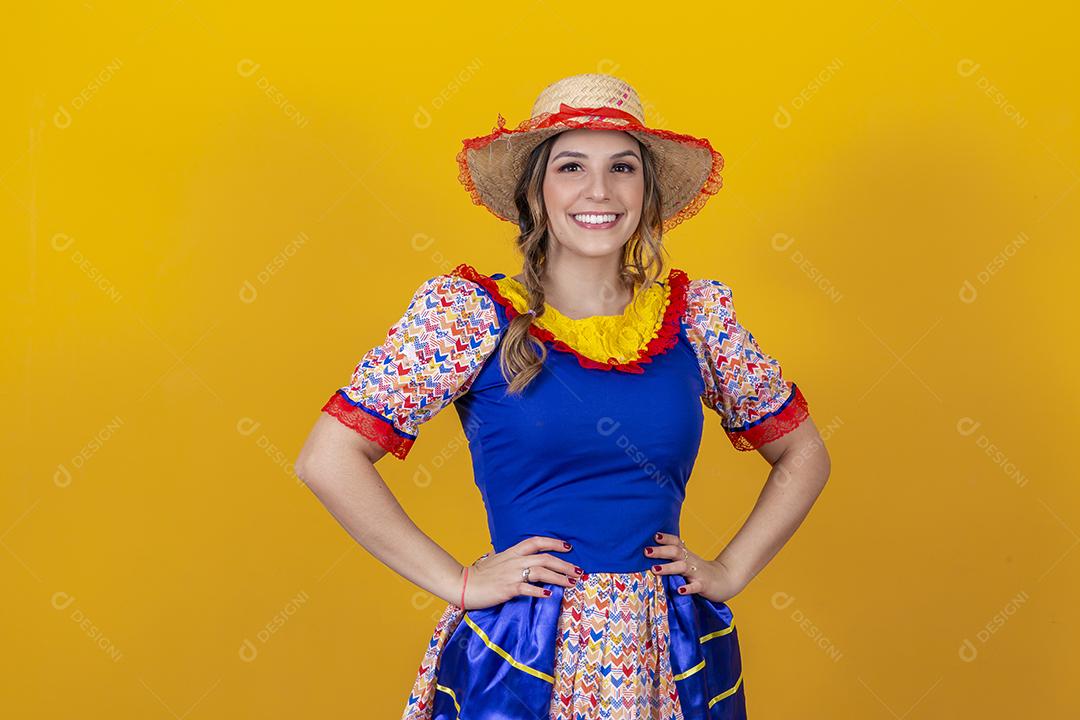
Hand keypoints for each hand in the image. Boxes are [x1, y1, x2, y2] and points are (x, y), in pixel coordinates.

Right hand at [460, 536, 582, 609]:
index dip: (554, 542)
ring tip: (572, 583)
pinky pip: (527, 588)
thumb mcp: (498, 560)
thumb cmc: (481, 575)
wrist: (463, 584)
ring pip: (541, 571)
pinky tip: (550, 595)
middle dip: (564, 564)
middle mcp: (515, 560)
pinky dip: (539, 591)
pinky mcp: (507, 588)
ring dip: (559, 577)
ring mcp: (512, 574)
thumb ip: (513, 558)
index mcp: (513, 552)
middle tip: (579, 571)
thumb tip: (526, 559)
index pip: (537, 541)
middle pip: (545, 558)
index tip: (568, 547)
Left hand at [644, 532, 744, 602]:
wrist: (726, 580)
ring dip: (668, 568)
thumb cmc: (700, 572)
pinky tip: (679, 590)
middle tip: (646, 551)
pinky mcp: (703, 585)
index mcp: (687, 555)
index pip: (676, 542)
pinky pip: (695, 586)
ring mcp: (697, 573)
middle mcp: (691, 561)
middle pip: (676, 552)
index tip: (654, 535)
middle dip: (660, 551)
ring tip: (655, 569)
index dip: (665, 538)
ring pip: (682, 567)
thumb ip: (674, 557)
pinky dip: (687, 588)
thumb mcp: (688, 561)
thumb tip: (651, 553)